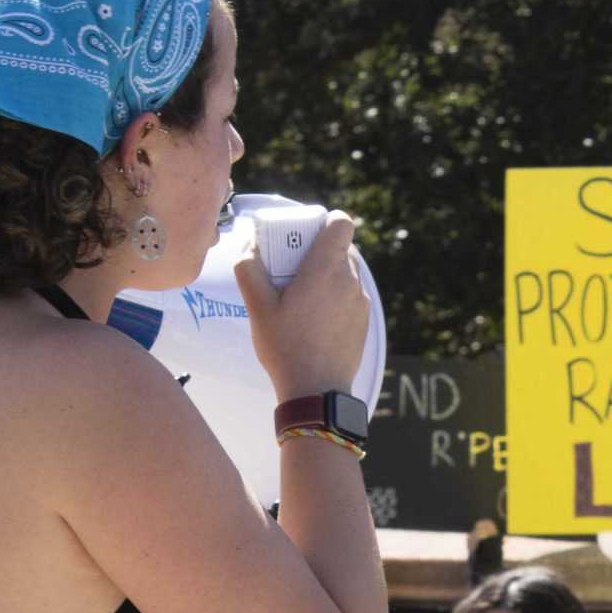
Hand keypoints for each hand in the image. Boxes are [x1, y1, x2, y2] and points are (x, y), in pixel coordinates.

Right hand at [235, 210, 369, 400]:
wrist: (316, 391)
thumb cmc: (285, 347)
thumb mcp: (257, 308)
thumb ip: (248, 269)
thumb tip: (248, 246)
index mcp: (326, 269)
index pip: (342, 222)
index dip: (326, 221)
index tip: (304, 234)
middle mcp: (350, 280)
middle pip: (342, 247)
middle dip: (319, 250)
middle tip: (292, 268)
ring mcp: (360, 301)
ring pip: (347, 272)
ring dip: (327, 275)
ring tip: (301, 297)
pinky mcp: (364, 321)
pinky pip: (351, 295)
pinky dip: (335, 297)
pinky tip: (314, 319)